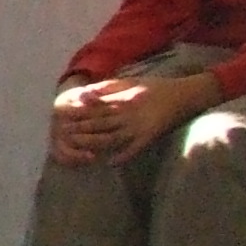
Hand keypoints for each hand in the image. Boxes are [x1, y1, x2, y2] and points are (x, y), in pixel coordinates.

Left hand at [51, 69, 204, 166]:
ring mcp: (137, 126)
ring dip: (95, 144)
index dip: (77, 115)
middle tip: (62, 135)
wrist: (184, 94)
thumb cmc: (155, 87)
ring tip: (79, 150)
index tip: (61, 118)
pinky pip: (135, 148)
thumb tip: (83, 93)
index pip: (93, 109)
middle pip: (99, 124)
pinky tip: (111, 163)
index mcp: (120, 101)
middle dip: (81, 130)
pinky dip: (123, 156)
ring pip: (111, 138)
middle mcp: (126, 114)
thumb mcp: (129, 82)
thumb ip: (106, 87)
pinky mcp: (150, 136)